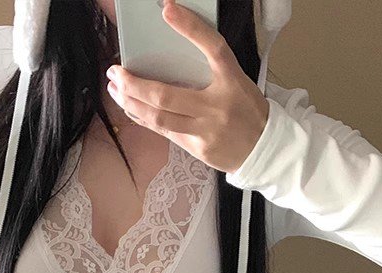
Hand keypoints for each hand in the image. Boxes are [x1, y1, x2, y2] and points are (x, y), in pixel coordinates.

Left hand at [105, 0, 269, 173]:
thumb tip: (168, 57)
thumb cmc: (247, 110)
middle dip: (134, 83)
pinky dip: (143, 118)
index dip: (190, 27)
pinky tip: (130, 108)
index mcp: (232, 79)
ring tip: (115, 90)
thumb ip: (208, 68)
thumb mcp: (235, 81)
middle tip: (116, 71)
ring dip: (131, 103)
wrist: (266, 149)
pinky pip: (164, 132)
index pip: (212, 47)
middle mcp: (217, 106)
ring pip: (159, 117)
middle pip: (166, 94)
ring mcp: (206, 130)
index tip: (167, 9)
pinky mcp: (198, 149)